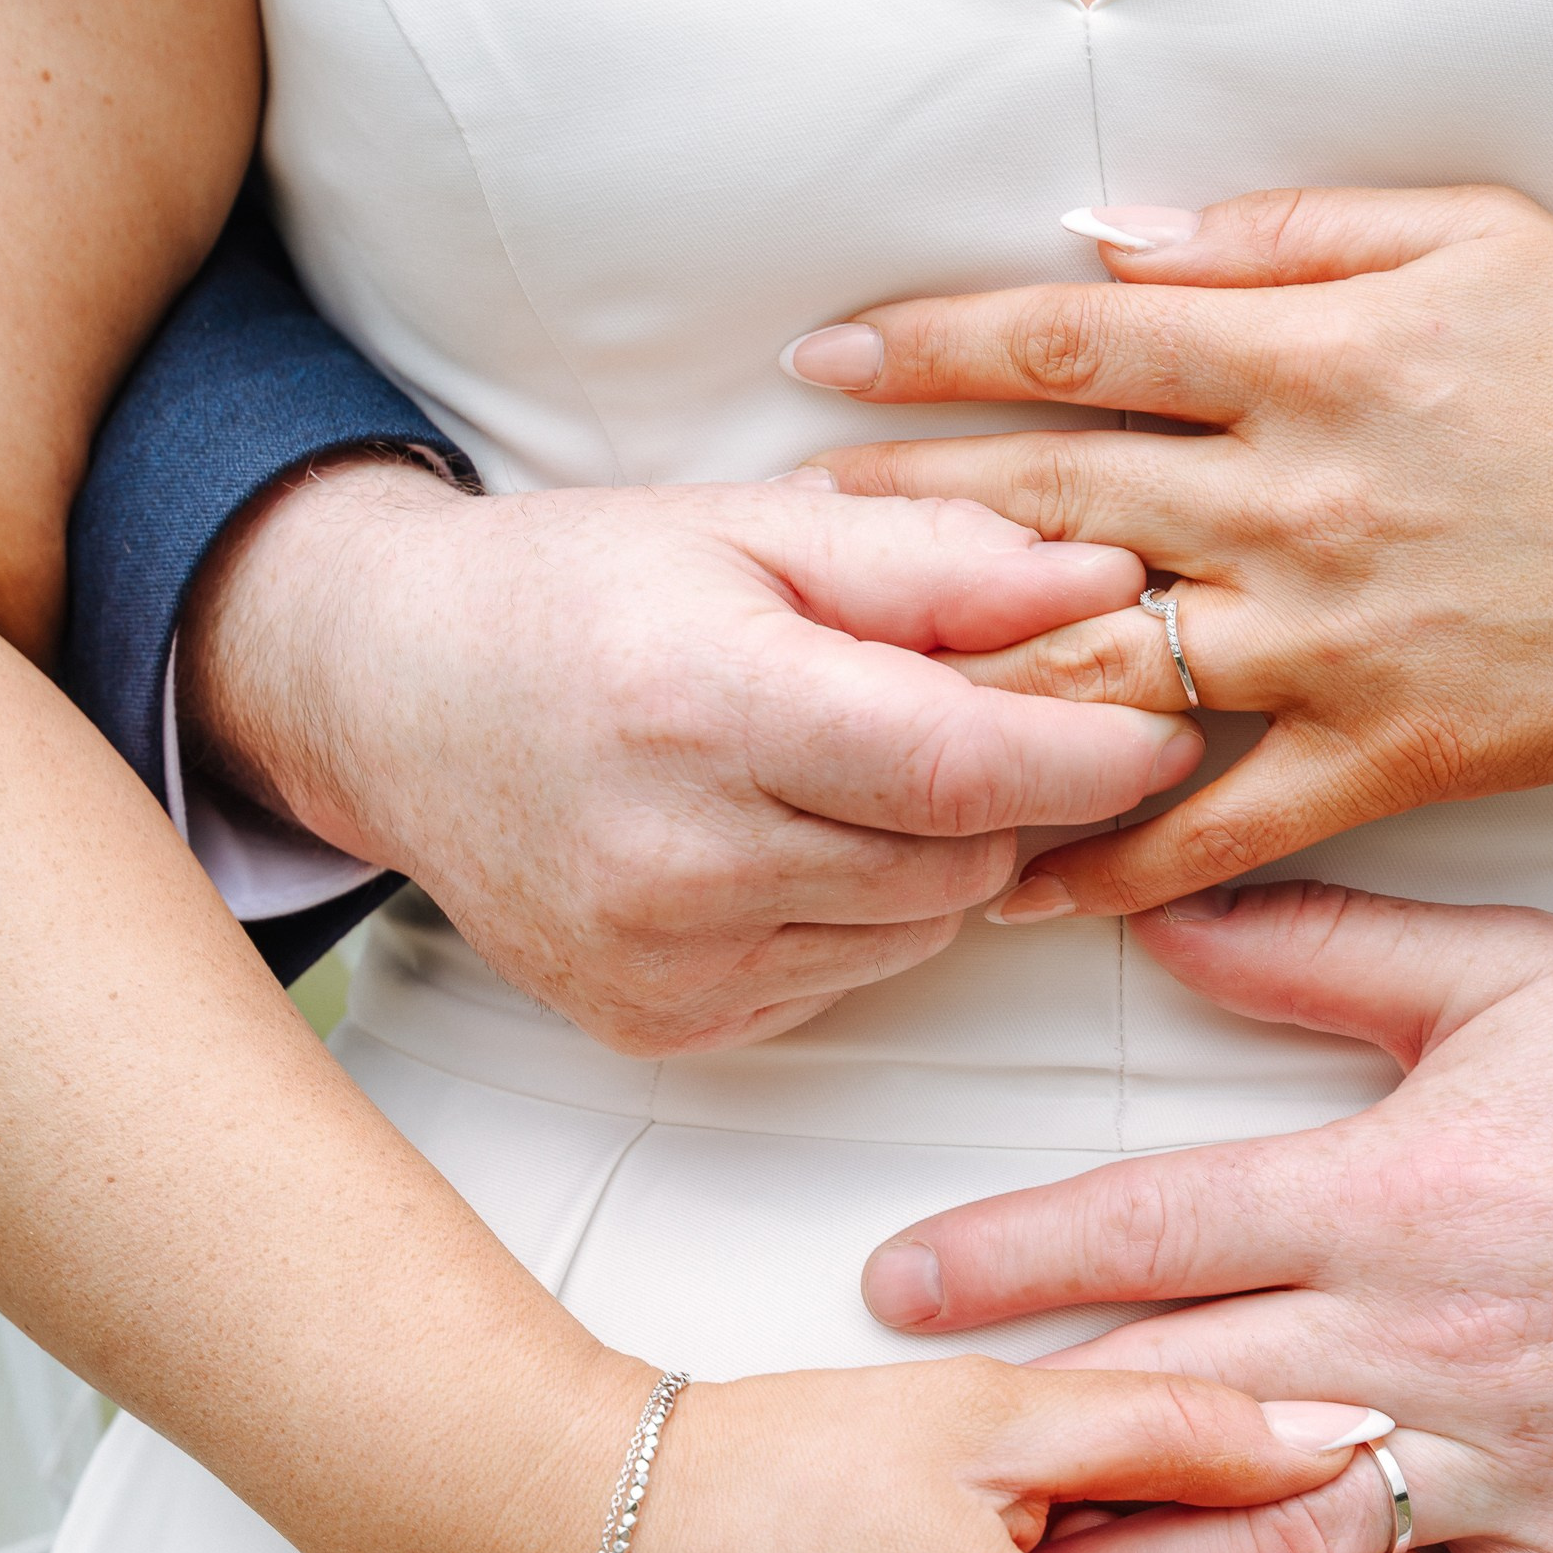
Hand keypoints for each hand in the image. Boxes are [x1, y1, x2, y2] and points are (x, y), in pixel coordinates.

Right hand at [179, 457, 1198, 1051]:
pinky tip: (793, 835)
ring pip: (920, 927)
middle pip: (959, 857)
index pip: (960, 766)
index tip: (1162, 725)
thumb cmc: (577, 592)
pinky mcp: (665, 1025)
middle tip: (995, 712)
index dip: (1088, 753)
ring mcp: (665, 962)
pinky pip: (850, 976)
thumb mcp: (750, 526)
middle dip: (1017, 791)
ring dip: (943, 852)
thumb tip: (1109, 578)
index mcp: (701, 706)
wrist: (389, 699)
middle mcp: (676, 858)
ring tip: (860, 761)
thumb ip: (936, 560)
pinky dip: (866, 910)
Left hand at [797, 188, 1552, 915]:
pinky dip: (1108, 860)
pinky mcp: (1384, 757)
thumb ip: (1277, 235)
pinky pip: (1219, 826)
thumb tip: (1101, 240)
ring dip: (966, 685)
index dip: (929, 348)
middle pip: (1052, 505)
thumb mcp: (1464, 236)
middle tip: (788, 531)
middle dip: (901, 514)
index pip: (1071, 340)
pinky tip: (1006, 881)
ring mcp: (1336, 642)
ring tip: (847, 697)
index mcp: (1313, 354)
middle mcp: (1303, 499)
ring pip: (1107, 669)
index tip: (823, 360)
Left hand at [857, 883, 1552, 1552]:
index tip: (895, 1291)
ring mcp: (1512, 1459)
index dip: (1007, 1259)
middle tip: (912, 1503)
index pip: (1153, 1233)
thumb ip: (1316, 952)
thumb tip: (1157, 920)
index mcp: (1391, 1190)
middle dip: (1042, 1460)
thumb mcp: (1502, 973)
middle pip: (1188, 1417)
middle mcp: (1428, 1340)